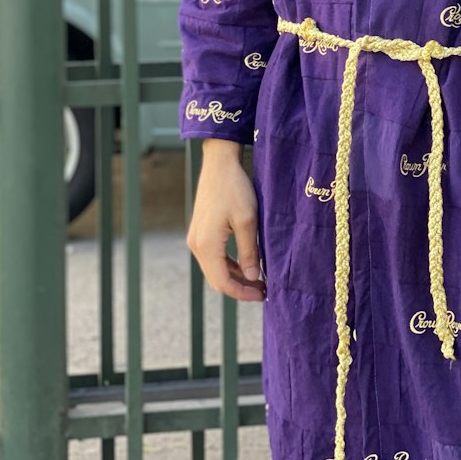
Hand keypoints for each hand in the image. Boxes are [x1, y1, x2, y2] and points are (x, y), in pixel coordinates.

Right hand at [186, 141, 265, 302]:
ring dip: (235, 277)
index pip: (223, 282)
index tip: (263, 295)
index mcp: (207, 245)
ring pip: (215, 269)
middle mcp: (197, 245)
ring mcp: (196, 238)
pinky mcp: (200, 232)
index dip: (243, 293)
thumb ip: (249, 252)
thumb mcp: (248, 221)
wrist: (219, 164)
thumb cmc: (235, 189)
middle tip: (264, 290)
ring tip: (258, 279)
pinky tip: (246, 264)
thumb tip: (253, 278)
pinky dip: (229, 265)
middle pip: (217, 279)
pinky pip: (213, 257)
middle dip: (240, 288)